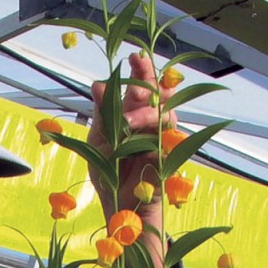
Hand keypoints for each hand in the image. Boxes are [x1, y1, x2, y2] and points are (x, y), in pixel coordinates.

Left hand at [88, 51, 175, 238]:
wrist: (117, 209)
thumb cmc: (107, 176)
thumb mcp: (97, 143)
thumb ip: (102, 114)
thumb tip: (98, 84)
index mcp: (132, 116)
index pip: (141, 88)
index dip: (141, 71)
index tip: (135, 57)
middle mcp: (150, 124)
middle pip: (159, 95)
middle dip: (149, 83)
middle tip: (138, 80)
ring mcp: (162, 140)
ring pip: (165, 114)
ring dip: (145, 115)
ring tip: (127, 122)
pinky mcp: (170, 159)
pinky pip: (169, 142)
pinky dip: (154, 139)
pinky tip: (140, 144)